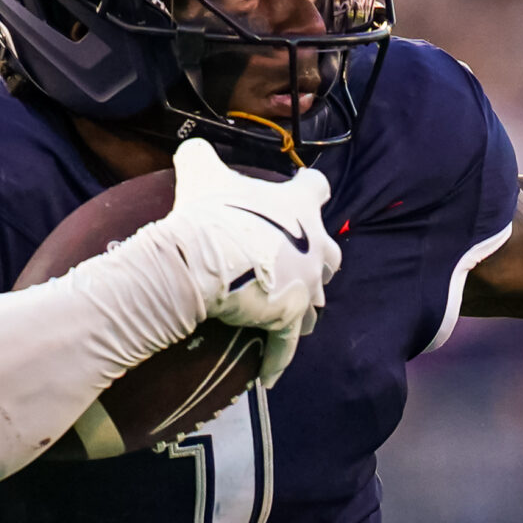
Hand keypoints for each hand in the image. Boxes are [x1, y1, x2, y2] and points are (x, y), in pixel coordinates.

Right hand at [165, 139, 341, 382]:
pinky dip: (277, 361)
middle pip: (332, 253)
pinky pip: (287, 346)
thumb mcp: (201, 172)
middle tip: (296, 262)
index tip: (304, 188)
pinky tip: (268, 376)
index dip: (309, 189)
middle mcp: (314, 245)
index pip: (318, 188)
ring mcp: (307, 285)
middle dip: (317, 259)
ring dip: (304, 306)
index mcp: (300, 205)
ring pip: (317, 301)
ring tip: (287, 315)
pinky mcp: (290, 319)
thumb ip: (201, 155)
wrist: (205, 259)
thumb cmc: (209, 212)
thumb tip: (190, 146)